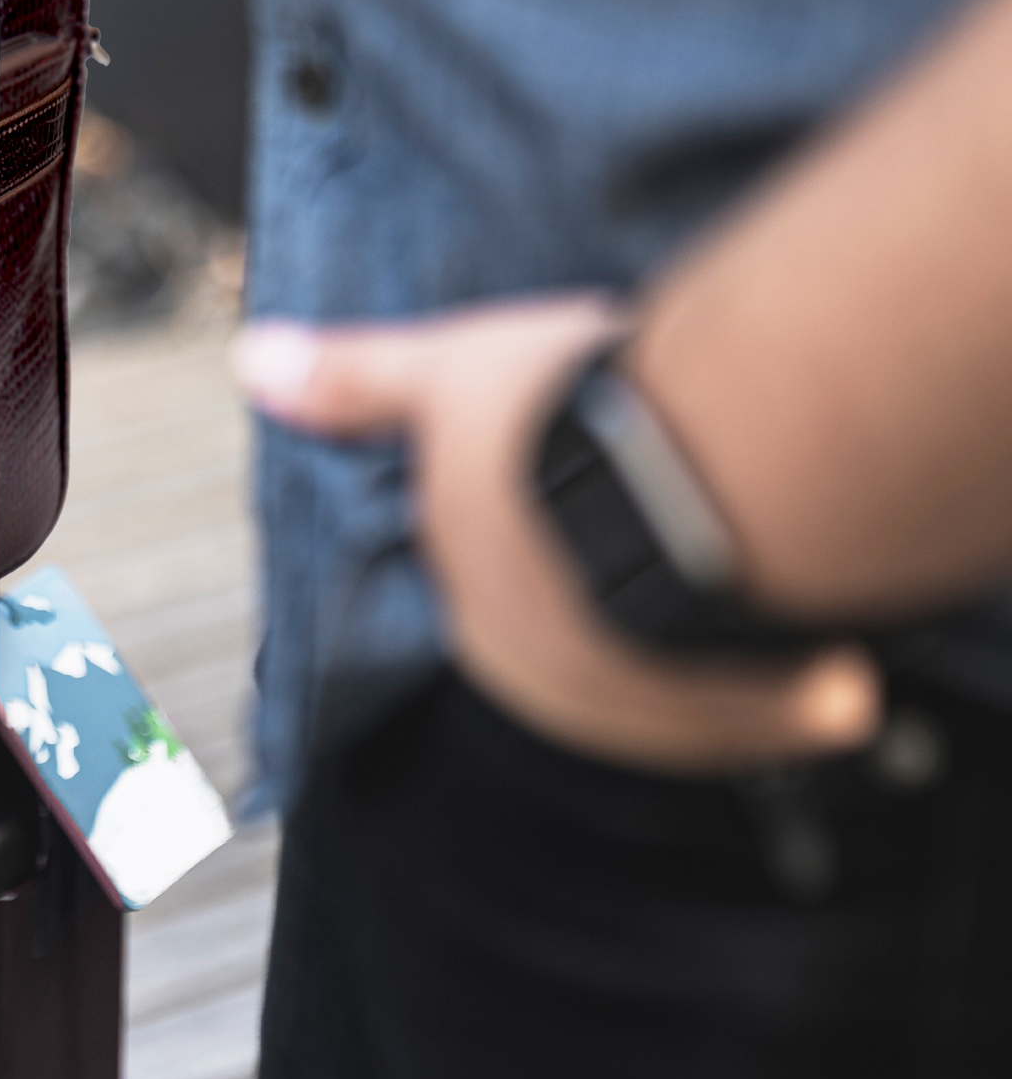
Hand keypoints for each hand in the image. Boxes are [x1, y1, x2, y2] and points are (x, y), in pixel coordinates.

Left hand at [234, 296, 882, 773]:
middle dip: (614, 591)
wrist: (688, 469)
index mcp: (467, 597)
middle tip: (669, 537)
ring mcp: (625, 705)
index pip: (494, 574)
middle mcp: (533, 672)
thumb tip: (249, 360)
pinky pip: (748, 715)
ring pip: (668, 679)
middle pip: (580, 631)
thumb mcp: (444, 374)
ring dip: (703, 649)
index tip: (584, 503)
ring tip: (751, 597)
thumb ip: (355, 382)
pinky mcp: (717, 717)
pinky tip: (830, 685)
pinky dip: (787, 698)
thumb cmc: (559, 414)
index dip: (538, 525)